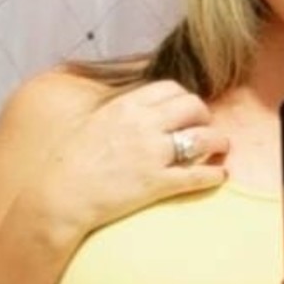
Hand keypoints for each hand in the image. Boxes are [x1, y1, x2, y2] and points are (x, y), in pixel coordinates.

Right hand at [38, 80, 229, 246]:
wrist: (62, 195)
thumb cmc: (72, 162)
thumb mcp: (94, 121)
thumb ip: (119, 112)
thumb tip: (133, 109)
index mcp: (127, 105)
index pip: (171, 88)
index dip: (184, 99)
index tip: (185, 111)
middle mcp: (144, 124)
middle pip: (193, 106)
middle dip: (204, 116)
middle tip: (205, 129)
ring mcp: (153, 154)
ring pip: (203, 138)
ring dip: (218, 142)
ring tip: (221, 149)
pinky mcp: (157, 183)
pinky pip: (197, 175)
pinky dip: (214, 175)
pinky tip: (220, 176)